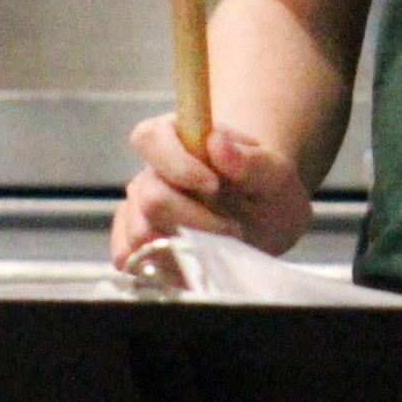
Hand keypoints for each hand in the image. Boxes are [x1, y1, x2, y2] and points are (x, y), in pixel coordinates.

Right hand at [110, 115, 313, 267]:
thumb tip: (216, 142)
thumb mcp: (275, 173)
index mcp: (178, 135)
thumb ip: (250, 160)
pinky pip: (127, 256)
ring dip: (184, 246)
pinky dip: (158, 265)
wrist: (263, 219)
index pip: (151, 137)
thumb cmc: (265, 188)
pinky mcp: (135, 242)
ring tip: (217, 244)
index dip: (178, 164)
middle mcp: (152, 170)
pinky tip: (190, 261)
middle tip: (231, 227)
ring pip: (140, 232)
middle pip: (151, 197)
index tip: (214, 185)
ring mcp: (139, 207)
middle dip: (194, 219)